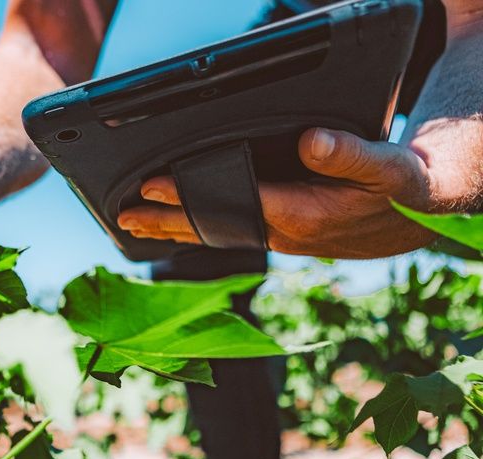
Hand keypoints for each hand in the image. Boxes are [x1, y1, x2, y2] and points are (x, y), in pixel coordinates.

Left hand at [117, 128, 440, 257]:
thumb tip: (310, 142)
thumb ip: (349, 155)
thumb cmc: (400, 190)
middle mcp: (283, 233)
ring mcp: (278, 237)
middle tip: (122, 216)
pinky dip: (197, 228)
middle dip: (164, 221)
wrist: (415, 219)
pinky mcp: (280, 233)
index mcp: (302, 216)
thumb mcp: (386, 166)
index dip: (188, 194)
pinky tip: (173, 226)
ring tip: (132, 225)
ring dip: (173, 229)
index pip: (230, 204)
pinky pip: (230, 233)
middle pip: (212, 228)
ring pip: (217, 235)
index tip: (151, 186)